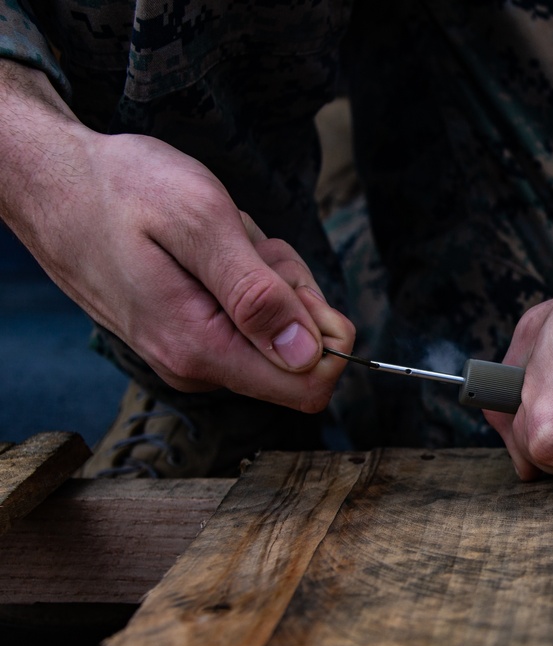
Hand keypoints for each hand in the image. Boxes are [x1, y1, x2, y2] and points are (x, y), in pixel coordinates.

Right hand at [1, 60, 353, 411]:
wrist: (53, 181)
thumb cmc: (121, 189)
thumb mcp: (200, 221)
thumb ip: (256, 294)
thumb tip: (308, 355)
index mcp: (201, 348)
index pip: (308, 387)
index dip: (328, 335)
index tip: (294, 283)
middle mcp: (196, 365)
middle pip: (300, 355)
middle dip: (293, 293)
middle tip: (249, 246)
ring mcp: (190, 352)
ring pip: (277, 330)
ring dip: (267, 277)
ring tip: (222, 240)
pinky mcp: (187, 334)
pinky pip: (247, 316)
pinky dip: (246, 276)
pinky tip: (211, 248)